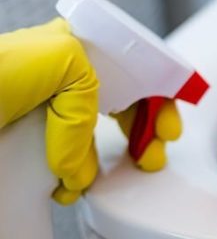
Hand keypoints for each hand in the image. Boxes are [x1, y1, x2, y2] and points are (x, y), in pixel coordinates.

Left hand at [0, 18, 181, 203]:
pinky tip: (68, 187)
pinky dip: (74, 180)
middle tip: (150, 155)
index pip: (133, 72)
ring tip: (104, 176)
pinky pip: (65, 167)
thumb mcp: (61, 59)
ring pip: (94, 142)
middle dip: (144, 133)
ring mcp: (44, 116)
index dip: (158, 99)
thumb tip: (78, 158)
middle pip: (122, 108)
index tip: (169, 127)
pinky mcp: (25, 147)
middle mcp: (60, 82)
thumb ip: (91, 92)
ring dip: (106, 164)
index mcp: (73, 52)